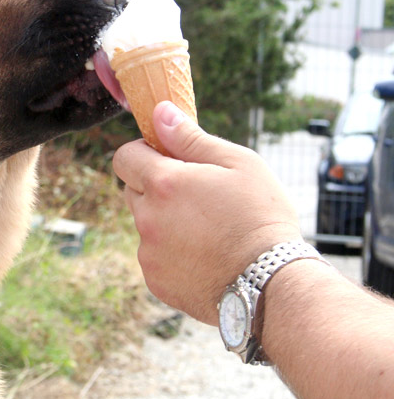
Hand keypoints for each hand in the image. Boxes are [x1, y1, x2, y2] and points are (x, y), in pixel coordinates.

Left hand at [113, 101, 301, 323]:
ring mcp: (148, 253)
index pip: (125, 157)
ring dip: (164, 222)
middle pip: (132, 191)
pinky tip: (205, 256)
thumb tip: (160, 112)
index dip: (145, 154)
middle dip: (155, 188)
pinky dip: (172, 254)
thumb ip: (191, 137)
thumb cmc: (261, 217)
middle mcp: (147, 218)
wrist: (272, 286)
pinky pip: (154, 257)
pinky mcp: (155, 281)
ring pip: (145, 226)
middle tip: (196, 196)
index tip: (169, 160)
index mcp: (163, 184)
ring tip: (208, 231)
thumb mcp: (238, 164)